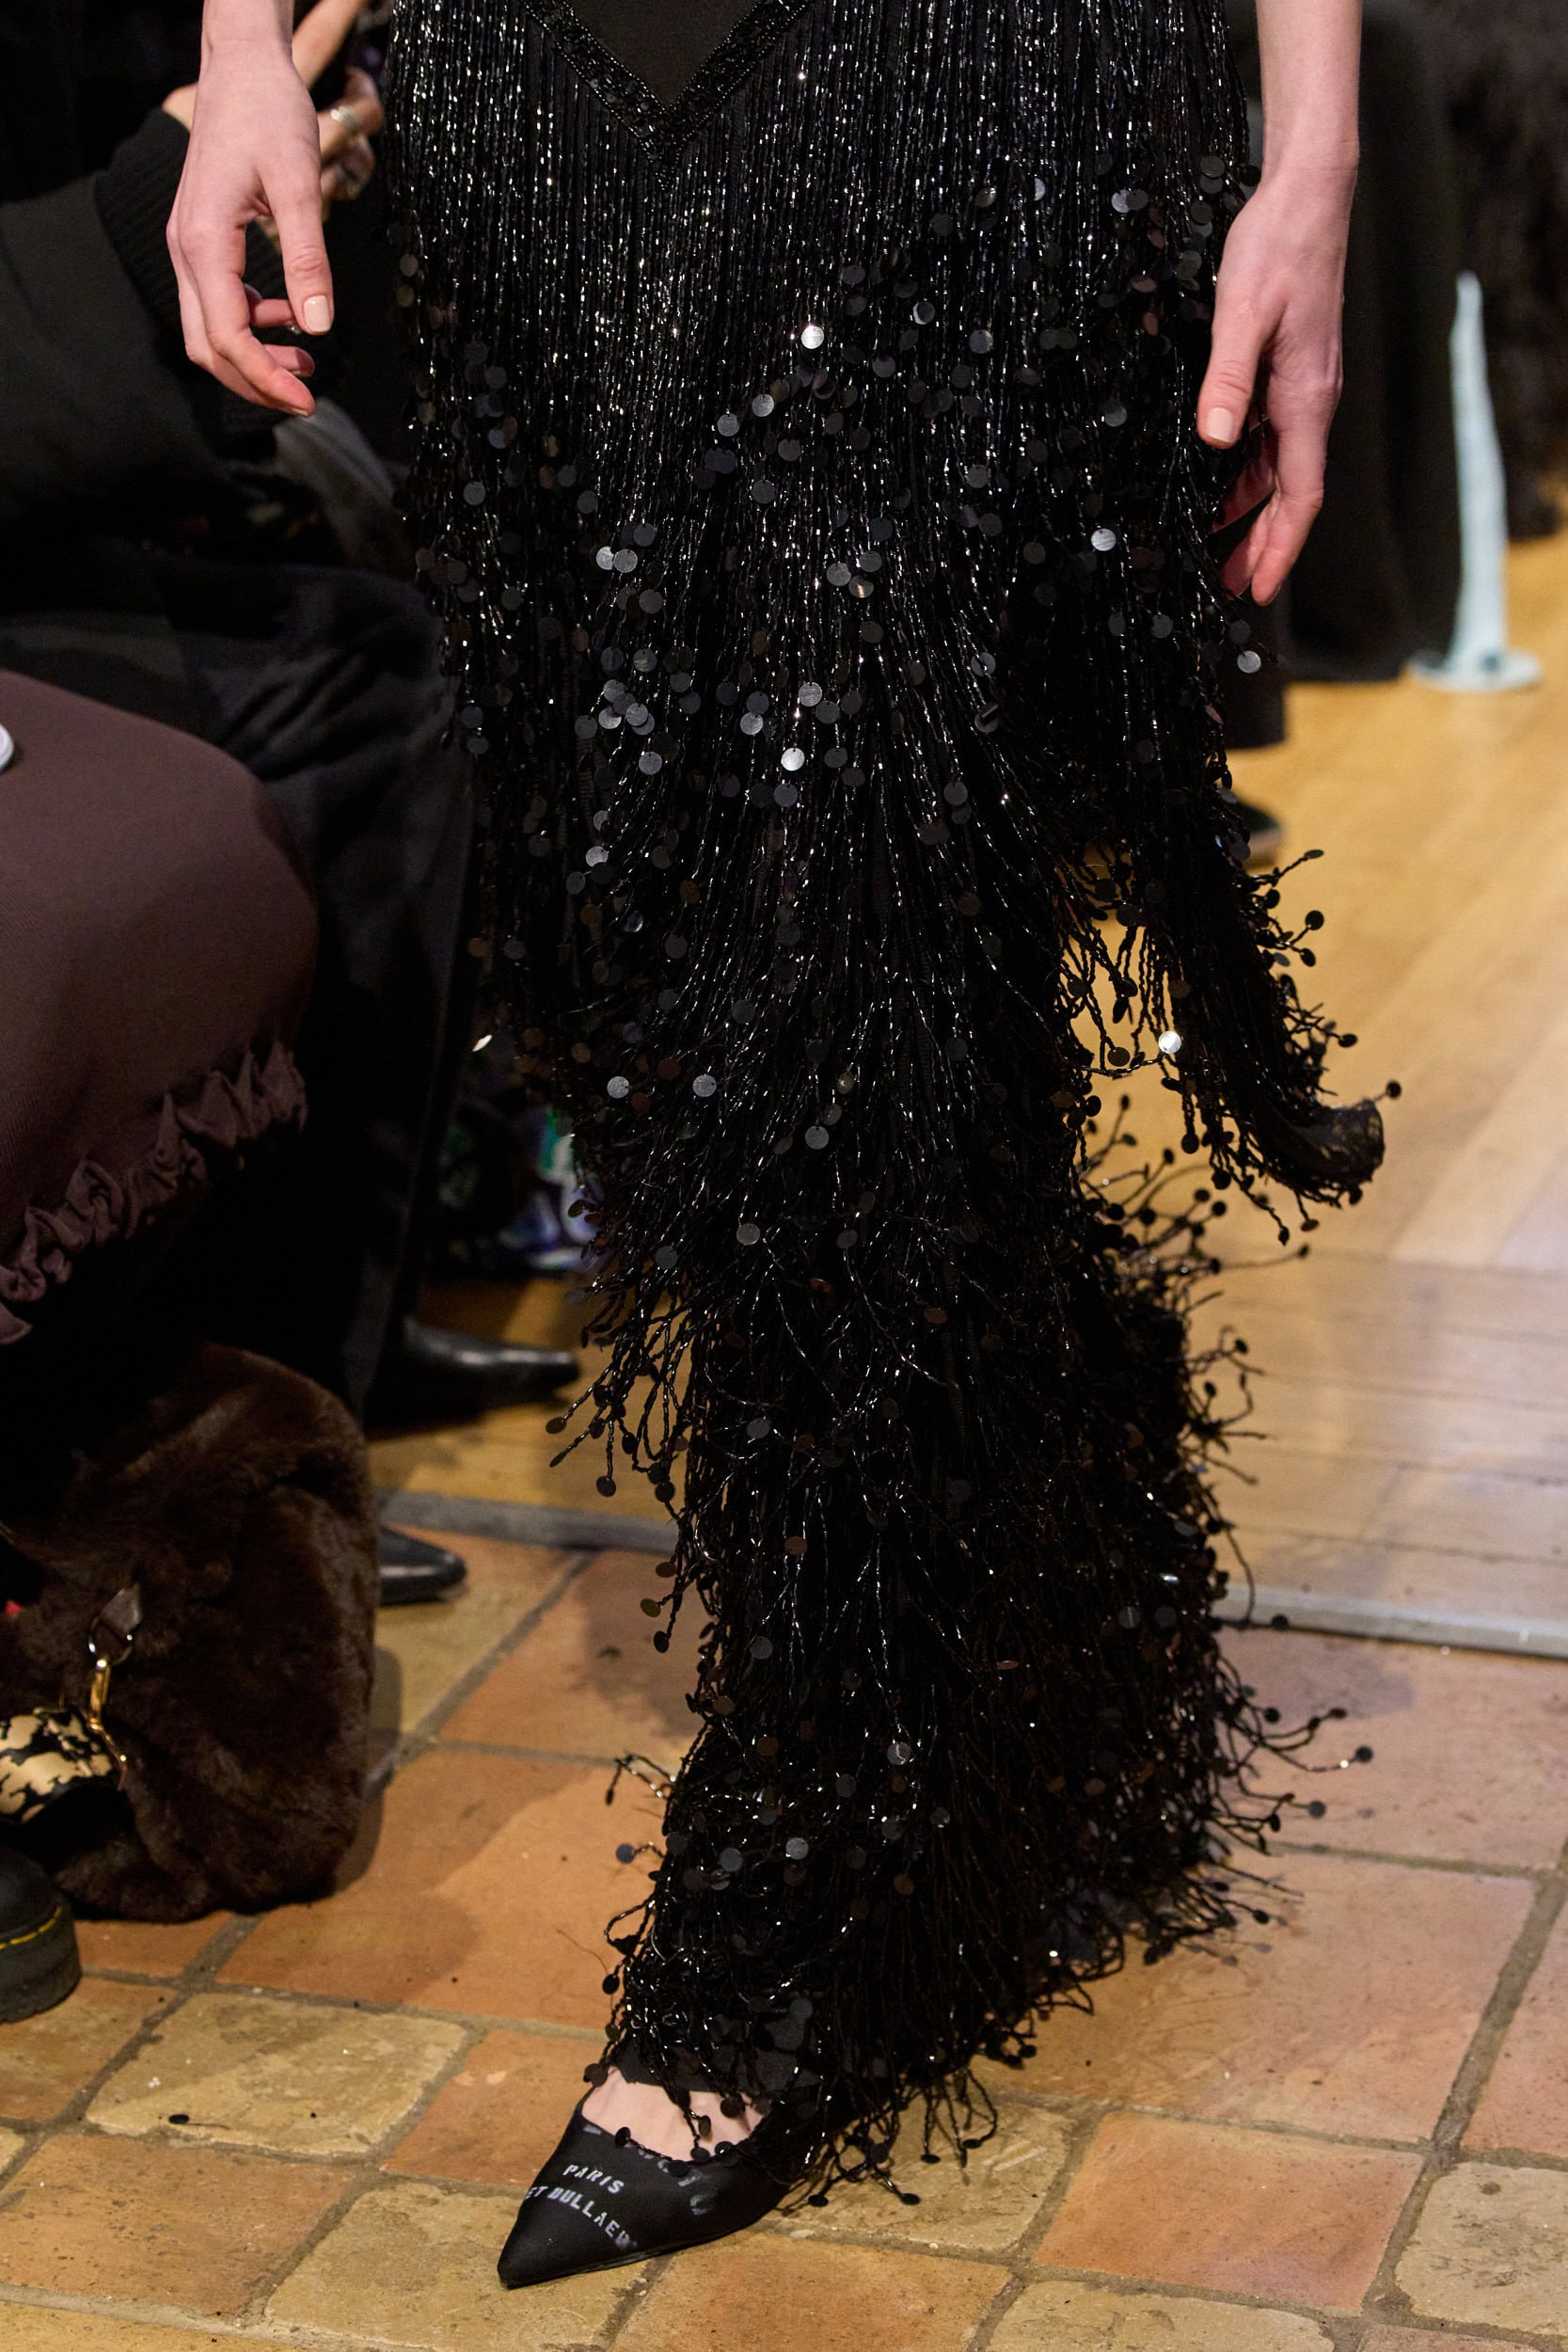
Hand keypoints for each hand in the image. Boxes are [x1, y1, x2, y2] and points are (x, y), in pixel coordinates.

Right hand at [167, 0, 371, 413]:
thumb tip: (319, 323)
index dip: (265, 378)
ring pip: (210, 328)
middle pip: (208, 345)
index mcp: (204, 241)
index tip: (306, 400)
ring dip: (255, 355)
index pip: (226, 336)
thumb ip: (307, 255)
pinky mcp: (203, 239)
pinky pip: (219, 300)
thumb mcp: (297, 183)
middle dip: (255, 380)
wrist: (242, 66)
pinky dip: (252, 322)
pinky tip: (290, 317)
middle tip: (306, 397)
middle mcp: (187, 249)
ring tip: (306, 361)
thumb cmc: (268, 112)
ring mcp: (190, 245)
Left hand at [1197, 168, 1355, 605]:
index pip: (1301, 495)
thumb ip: (1227, 379)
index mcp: (1305, 399)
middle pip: (1289, 494)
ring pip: (1276, 469)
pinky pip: (1267, 437)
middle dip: (1263, 545)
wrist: (1306, 195)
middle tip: (1231, 586)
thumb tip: (1215, 441)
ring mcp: (1298, 388)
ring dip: (1249, 513)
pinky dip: (1243, 471)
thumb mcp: (1242, 313)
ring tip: (1216, 548)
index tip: (1260, 589)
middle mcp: (1307, 402)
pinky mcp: (1286, 372)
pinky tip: (1216, 483)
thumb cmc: (1278, 247)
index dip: (1280, 547)